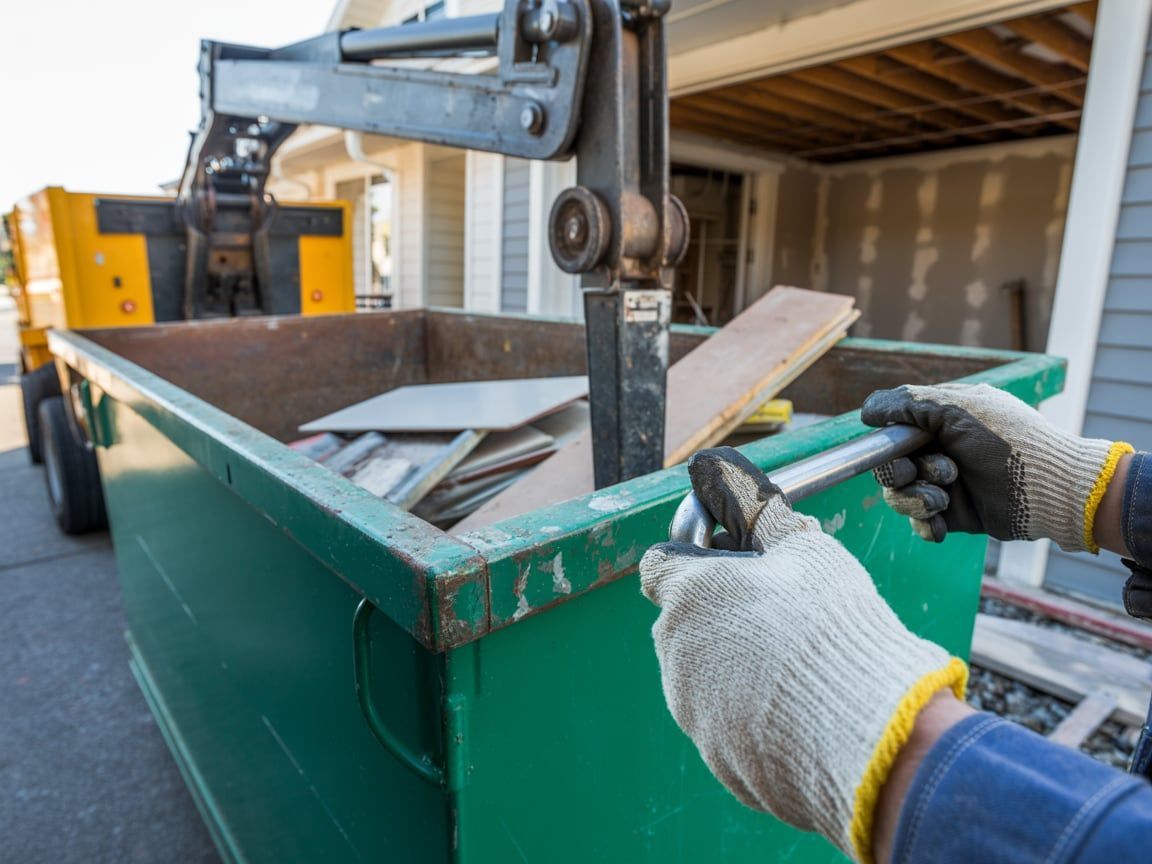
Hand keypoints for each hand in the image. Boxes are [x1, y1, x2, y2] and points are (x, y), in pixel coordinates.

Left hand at [640, 448, 966, 862]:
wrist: (861, 729)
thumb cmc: (831, 627)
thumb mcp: (807, 550)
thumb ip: (763, 514)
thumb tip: (729, 472)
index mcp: (688, 595)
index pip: (659, 565)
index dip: (691, 558)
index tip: (728, 564)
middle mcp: (675, 653)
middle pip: (685, 622)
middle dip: (721, 615)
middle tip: (778, 615)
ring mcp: (691, 710)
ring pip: (704, 675)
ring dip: (735, 666)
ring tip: (796, 668)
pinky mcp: (715, 756)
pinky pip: (726, 723)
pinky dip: (751, 714)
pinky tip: (798, 711)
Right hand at [861, 383, 1131, 552]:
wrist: (1050, 488)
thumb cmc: (1007, 440)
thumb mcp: (957, 408)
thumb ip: (908, 404)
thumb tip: (865, 412)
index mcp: (940, 422)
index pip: (893, 432)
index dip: (886, 443)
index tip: (890, 448)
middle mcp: (939, 452)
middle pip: (890, 468)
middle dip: (901, 473)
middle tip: (927, 472)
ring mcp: (946, 485)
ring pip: (900, 497)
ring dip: (915, 498)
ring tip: (943, 497)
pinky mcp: (955, 516)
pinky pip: (921, 524)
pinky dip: (925, 525)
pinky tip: (940, 523)